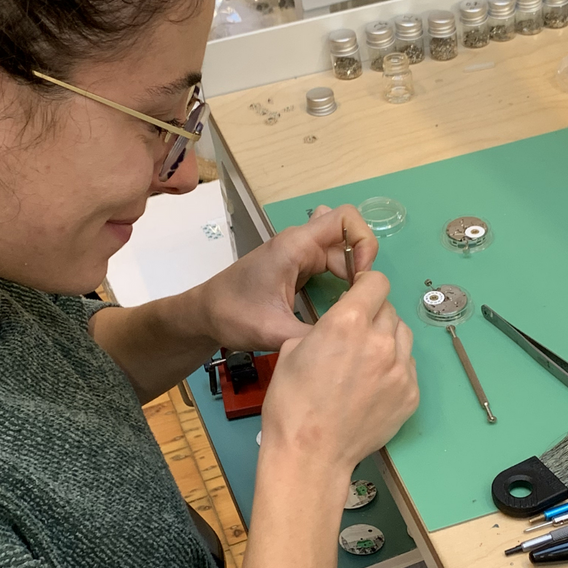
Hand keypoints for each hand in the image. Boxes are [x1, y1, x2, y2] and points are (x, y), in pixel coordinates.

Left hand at [198, 204, 377, 350]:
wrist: (204, 316)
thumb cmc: (233, 315)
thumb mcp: (273, 332)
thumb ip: (311, 339)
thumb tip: (347, 348)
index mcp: (296, 246)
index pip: (345, 218)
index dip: (364, 241)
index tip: (362, 278)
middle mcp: (300, 244)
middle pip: (347, 238)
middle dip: (361, 265)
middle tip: (358, 300)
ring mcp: (299, 255)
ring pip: (341, 252)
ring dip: (351, 272)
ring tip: (351, 302)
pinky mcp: (298, 268)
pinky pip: (330, 264)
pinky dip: (341, 280)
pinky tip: (339, 306)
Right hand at [260, 271, 418, 475]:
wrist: (311, 454)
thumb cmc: (292, 403)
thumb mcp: (292, 348)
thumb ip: (323, 327)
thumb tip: (337, 325)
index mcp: (348, 322)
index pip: (376, 282)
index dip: (366, 285)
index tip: (359, 294)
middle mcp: (381, 340)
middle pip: (389, 309)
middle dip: (373, 314)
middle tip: (356, 334)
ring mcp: (400, 369)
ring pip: (403, 336)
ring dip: (387, 338)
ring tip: (366, 359)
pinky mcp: (411, 394)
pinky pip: (407, 367)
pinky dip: (394, 368)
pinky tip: (373, 384)